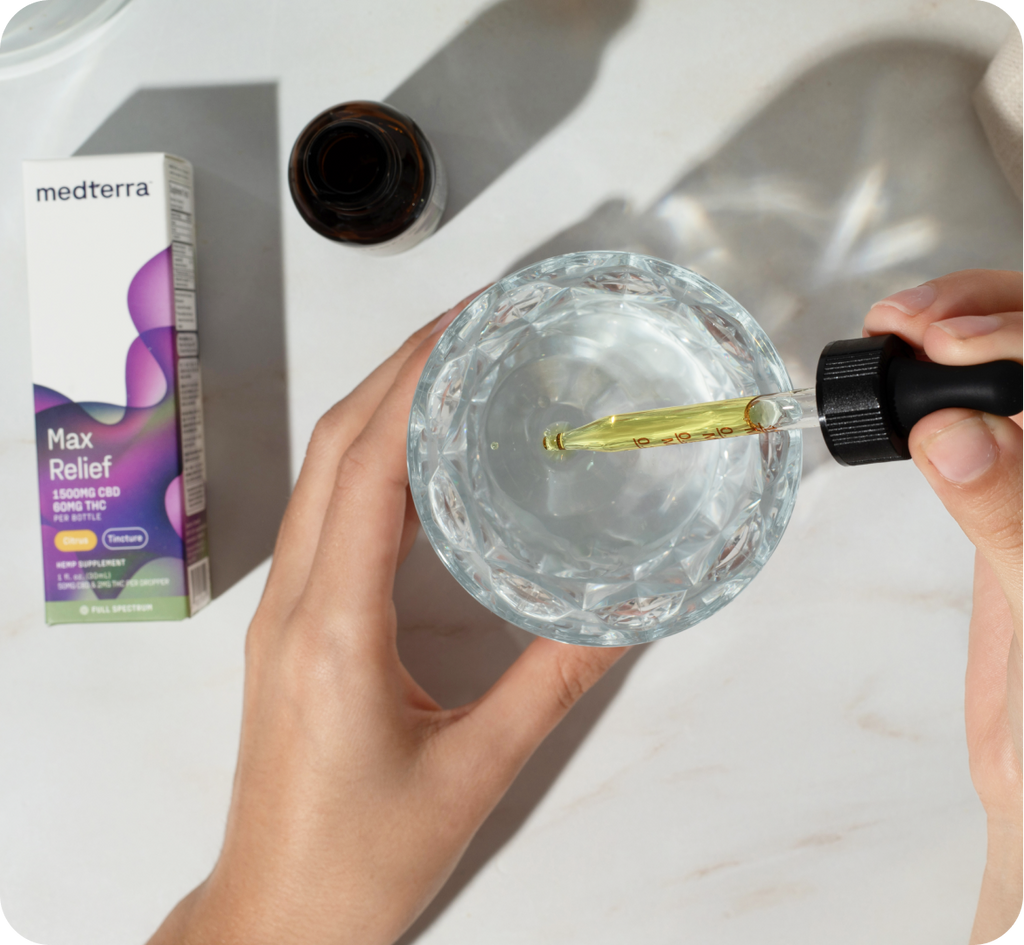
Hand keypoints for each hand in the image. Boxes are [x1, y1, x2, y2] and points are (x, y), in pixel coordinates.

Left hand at [147, 292, 625, 944]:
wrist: (278, 914)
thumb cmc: (361, 857)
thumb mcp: (478, 770)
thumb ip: (557, 682)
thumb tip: (630, 613)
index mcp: (333, 628)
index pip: (365, 466)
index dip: (414, 382)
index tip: (468, 326)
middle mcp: (295, 601)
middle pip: (334, 447)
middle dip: (398, 368)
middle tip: (472, 322)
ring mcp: (284, 608)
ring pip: (321, 473)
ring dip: (379, 406)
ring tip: (451, 365)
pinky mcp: (293, 623)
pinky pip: (325, 512)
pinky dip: (369, 458)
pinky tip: (418, 453)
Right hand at [865, 270, 1023, 943]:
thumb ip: (1010, 517)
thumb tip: (955, 434)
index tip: (957, 350)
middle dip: (992, 314)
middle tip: (921, 325)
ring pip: (1011, 371)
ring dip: (961, 328)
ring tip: (899, 329)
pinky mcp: (1007, 494)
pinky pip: (972, 416)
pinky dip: (932, 381)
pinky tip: (899, 371)